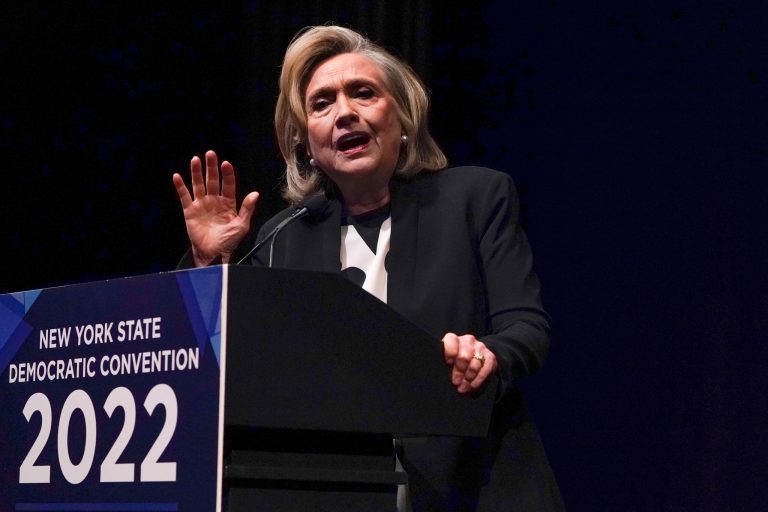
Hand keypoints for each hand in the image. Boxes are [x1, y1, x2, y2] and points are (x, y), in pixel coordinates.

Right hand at [172, 150, 259, 265]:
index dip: (227, 174)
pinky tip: (177, 176)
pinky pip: (184, 197)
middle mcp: (215, 201)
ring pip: (198, 185)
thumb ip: (247, 209)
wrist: (214, 254)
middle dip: (211, 167)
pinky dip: (180, 187)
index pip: (228, 184)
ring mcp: (202, 205)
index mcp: (229, 203)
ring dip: (196, 172)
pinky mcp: (190, 211)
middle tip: (210, 154)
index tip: (226, 164)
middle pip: (213, 180)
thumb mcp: (242, 225)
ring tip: (195, 159)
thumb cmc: (229, 241)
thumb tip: (255, 193)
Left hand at [442, 332, 497, 393]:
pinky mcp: (490, 356)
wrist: (474, 358)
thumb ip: (443, 363)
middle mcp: (468, 340)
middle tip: (456, 382)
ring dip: (468, 378)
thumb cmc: (454, 362)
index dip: (450, 352)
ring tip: (463, 388)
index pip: (451, 341)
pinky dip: (478, 379)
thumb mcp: (447, 360)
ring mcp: (480, 347)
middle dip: (459, 372)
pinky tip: (472, 386)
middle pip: (464, 356)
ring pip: (475, 364)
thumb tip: (441, 374)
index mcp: (454, 339)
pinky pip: (486, 369)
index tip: (448, 364)